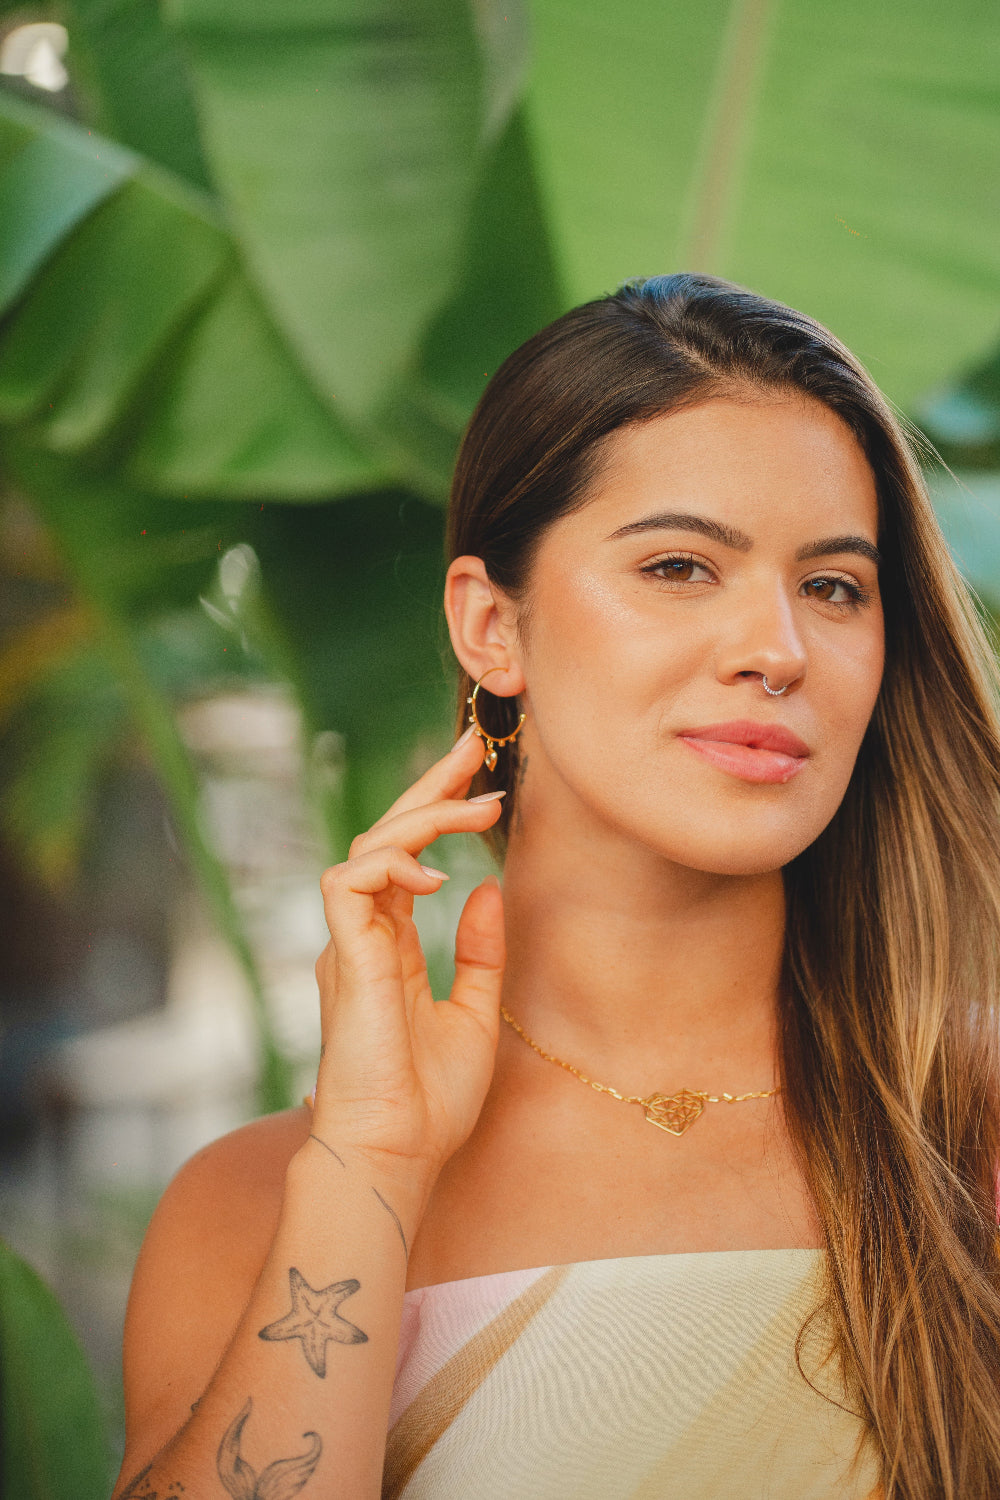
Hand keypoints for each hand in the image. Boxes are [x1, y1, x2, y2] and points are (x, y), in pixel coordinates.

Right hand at [312, 729, 505, 1185]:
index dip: (439, 810)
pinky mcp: (342, 954)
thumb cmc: (430, 1102)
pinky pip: (352, 880)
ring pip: (370, 846)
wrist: (397, 1154)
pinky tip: (439, 874)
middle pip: (386, 835)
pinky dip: (395, 863)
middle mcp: (363, 936)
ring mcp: (348, 943)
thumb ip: (477, 952)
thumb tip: (485, 889)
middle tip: (475, 746)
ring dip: (426, 817)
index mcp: (388, 947)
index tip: (480, 776)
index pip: (408, 857)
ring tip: (481, 808)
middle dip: (430, 786)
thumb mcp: (474, 1014)